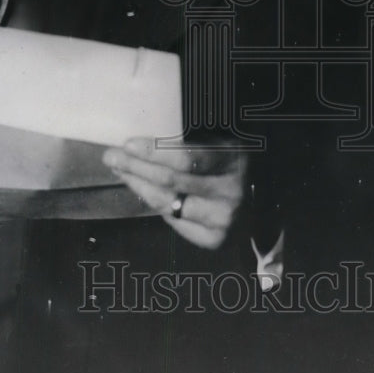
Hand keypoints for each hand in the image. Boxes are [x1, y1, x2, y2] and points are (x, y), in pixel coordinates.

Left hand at [102, 138, 247, 248]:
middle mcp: (231, 192)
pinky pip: (173, 221)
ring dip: (138, 185)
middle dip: (135, 167)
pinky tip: (143, 190)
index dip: (154, 152)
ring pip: (167, 203)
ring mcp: (223, 219)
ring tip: (121, 171)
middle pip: (171, 181)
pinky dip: (156, 204)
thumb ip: (194, 138)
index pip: (187, 158)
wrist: (261, 198)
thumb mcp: (222, 140)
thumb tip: (147, 133)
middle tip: (111, 156)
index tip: (128, 144)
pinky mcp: (215, 239)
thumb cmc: (232, 162)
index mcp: (235, 158)